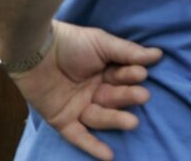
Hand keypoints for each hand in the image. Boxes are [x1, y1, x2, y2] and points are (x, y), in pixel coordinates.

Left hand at [12, 21, 161, 160]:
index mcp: (101, 72)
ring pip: (100, 117)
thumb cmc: (68, 41)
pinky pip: (78, 136)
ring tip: (131, 121)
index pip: (121, 78)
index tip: (140, 73)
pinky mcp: (61, 119)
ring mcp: (77, 106)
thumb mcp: (100, 43)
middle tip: (141, 96)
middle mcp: (91, 91)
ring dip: (116, 121)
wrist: (32, 47)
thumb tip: (157, 55)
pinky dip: (92, 146)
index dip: (131, 76)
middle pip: (113, 99)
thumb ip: (127, 51)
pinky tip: (108, 156)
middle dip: (127, 98)